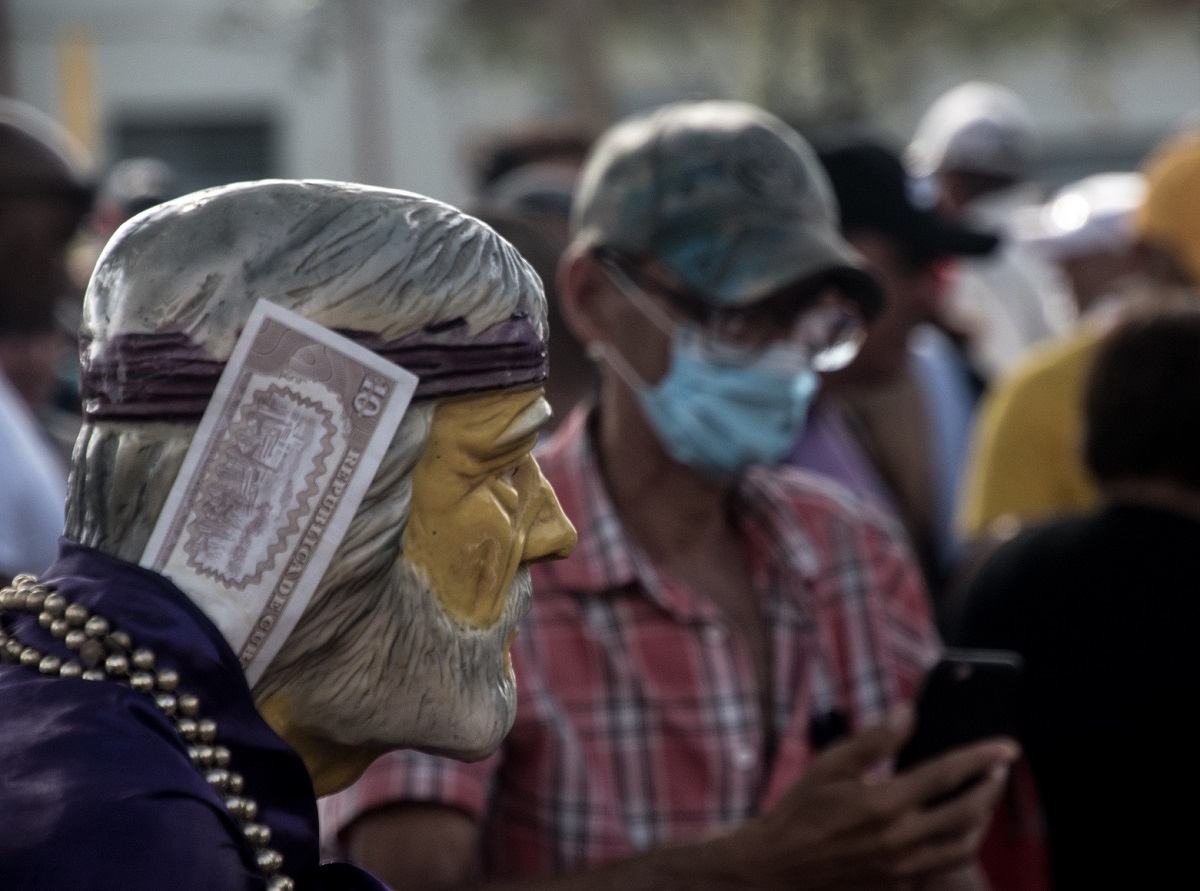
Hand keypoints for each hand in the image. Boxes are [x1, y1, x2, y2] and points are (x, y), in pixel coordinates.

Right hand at [718, 710, 1017, 889]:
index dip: (982, 756)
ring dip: (983, 819)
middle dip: (992, 787)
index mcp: (884, 803)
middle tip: (1001, 768)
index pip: (947, 774)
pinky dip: (959, 842)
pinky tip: (953, 824)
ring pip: (965, 845)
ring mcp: (902, 866)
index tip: (1007, 745)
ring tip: (983, 796)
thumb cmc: (801, 809)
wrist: (778, 866)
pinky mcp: (899, 883)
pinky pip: (943, 864)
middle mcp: (900, 839)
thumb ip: (874, 739)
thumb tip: (909, 713)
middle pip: (968, 812)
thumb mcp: (831, 765)